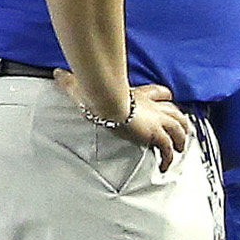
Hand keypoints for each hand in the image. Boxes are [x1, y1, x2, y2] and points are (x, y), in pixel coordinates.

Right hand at [54, 71, 191, 171]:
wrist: (105, 99)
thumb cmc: (96, 92)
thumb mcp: (83, 85)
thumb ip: (70, 80)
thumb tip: (57, 73)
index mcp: (139, 94)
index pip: (159, 93)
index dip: (165, 97)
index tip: (168, 99)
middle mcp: (152, 107)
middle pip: (175, 112)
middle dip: (180, 121)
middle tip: (181, 131)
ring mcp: (155, 120)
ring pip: (179, 129)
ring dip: (180, 140)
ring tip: (179, 149)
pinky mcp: (154, 134)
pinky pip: (167, 148)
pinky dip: (168, 158)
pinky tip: (166, 166)